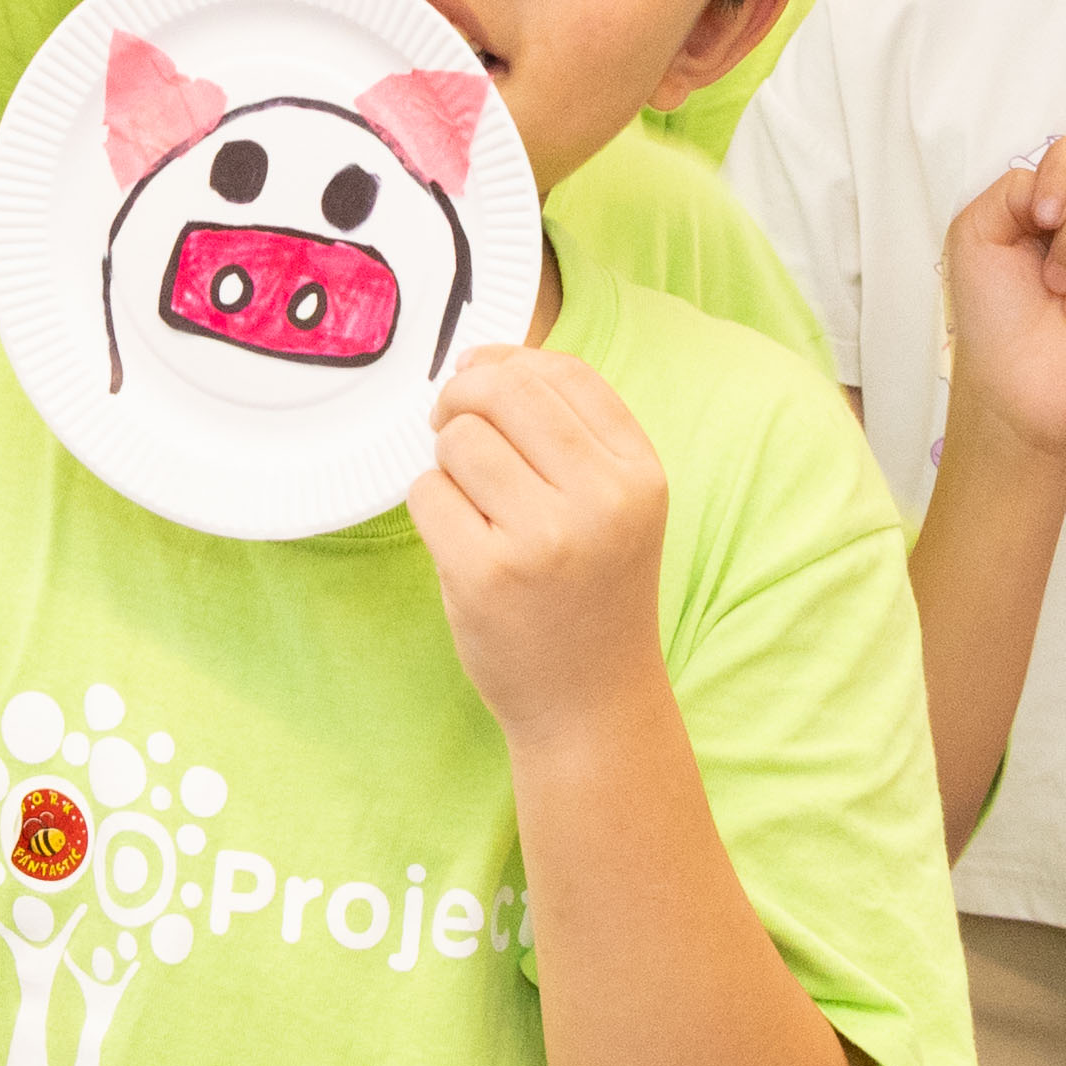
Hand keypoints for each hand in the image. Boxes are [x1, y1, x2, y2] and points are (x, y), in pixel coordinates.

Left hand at [409, 349, 671, 747]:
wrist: (591, 703)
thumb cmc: (591, 594)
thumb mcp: (614, 504)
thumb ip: (566, 431)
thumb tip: (478, 362)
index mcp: (639, 473)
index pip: (563, 372)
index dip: (508, 362)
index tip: (480, 382)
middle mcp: (601, 499)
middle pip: (504, 392)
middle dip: (461, 398)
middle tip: (449, 426)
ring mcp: (543, 538)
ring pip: (459, 440)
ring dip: (446, 462)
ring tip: (470, 504)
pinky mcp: (485, 574)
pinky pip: (426, 493)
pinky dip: (430, 508)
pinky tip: (459, 541)